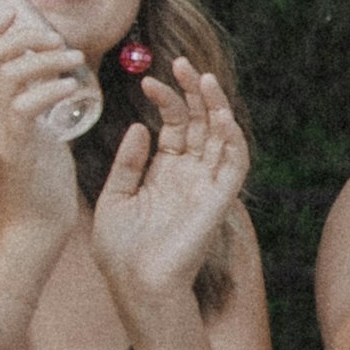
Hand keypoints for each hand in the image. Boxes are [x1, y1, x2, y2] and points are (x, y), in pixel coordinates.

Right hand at [0, 0, 97, 230]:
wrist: (36, 225)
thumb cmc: (40, 176)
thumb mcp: (26, 130)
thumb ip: (26, 99)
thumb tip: (45, 64)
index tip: (15, 13)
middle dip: (22, 37)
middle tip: (56, 40)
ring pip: (7, 74)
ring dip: (45, 58)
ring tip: (75, 60)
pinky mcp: (17, 148)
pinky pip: (27, 104)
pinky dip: (54, 87)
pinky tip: (75, 88)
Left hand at [90, 57, 248, 314]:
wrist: (135, 288)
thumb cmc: (121, 253)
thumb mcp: (114, 198)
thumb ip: (128, 163)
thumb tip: (140, 125)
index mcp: (166, 173)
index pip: (176, 124)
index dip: (166, 99)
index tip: (146, 79)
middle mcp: (190, 176)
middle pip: (201, 123)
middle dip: (194, 91)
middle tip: (180, 61)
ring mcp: (206, 187)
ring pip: (222, 136)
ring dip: (216, 104)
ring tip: (202, 76)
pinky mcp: (219, 201)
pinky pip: (234, 164)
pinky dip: (232, 138)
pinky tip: (220, 114)